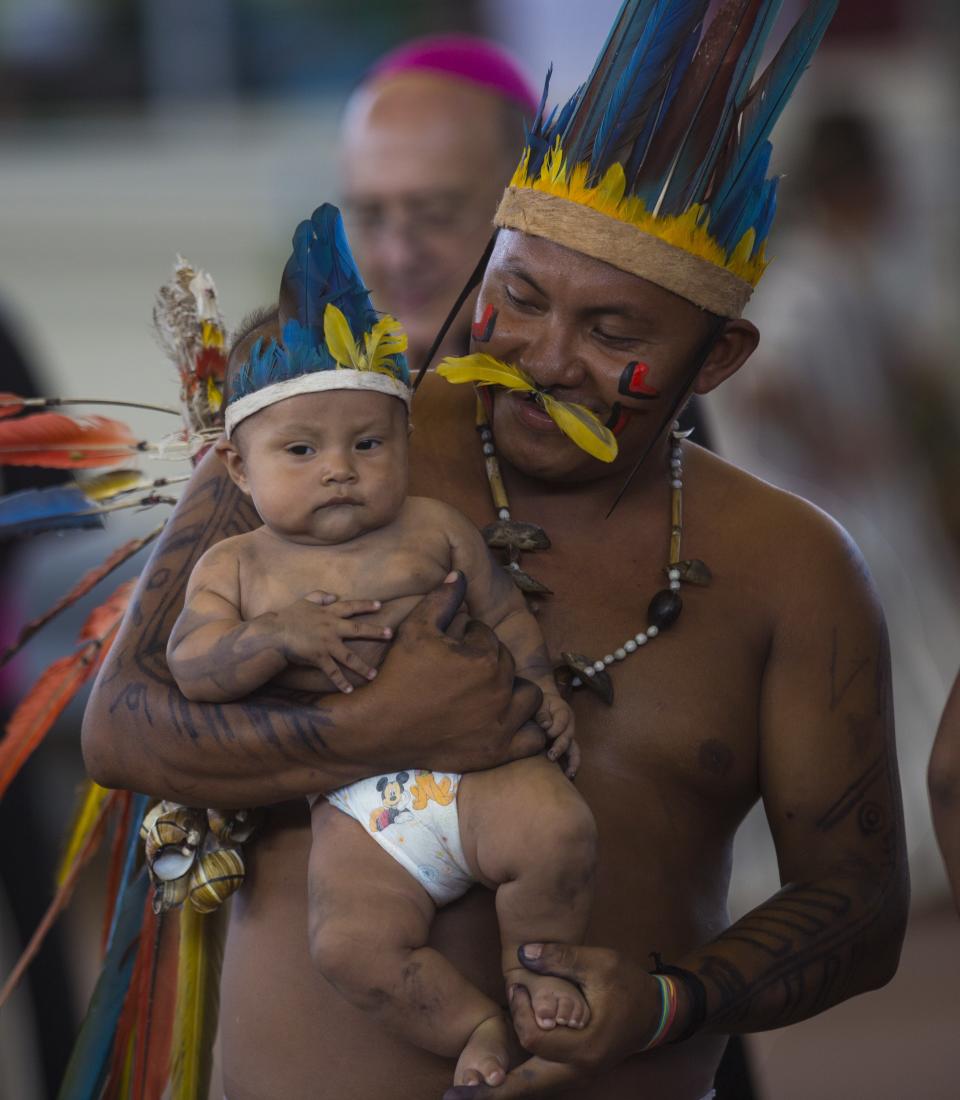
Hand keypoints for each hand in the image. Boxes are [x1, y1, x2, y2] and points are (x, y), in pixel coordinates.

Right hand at [279, 591, 392, 692]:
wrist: (275, 632)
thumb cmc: (289, 616)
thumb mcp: (304, 600)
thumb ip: (320, 595)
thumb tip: (335, 594)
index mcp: (329, 613)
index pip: (351, 606)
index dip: (366, 605)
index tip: (380, 605)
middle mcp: (331, 628)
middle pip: (358, 629)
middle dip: (376, 631)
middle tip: (390, 634)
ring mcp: (326, 644)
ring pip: (349, 657)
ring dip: (362, 667)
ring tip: (374, 674)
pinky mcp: (319, 658)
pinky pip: (332, 672)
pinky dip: (341, 682)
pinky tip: (349, 690)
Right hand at [365, 572, 545, 772]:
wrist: (379, 727)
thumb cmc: (398, 675)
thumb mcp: (416, 628)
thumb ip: (443, 599)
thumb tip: (461, 575)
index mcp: (485, 659)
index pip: (489, 638)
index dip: (471, 638)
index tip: (454, 647)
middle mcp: (500, 691)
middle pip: (509, 666)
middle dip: (491, 662)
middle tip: (466, 670)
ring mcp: (502, 724)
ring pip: (530, 698)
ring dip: (516, 691)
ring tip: (492, 692)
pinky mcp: (498, 752)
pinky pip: (533, 739)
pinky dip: (527, 730)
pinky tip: (510, 721)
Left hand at [444, 944, 664, 1096]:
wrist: (656, 1013)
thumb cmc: (628, 985)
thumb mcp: (599, 962)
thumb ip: (561, 958)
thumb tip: (522, 953)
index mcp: (585, 1045)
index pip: (536, 1037)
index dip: (520, 1010)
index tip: (517, 987)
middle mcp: (578, 1069)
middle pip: (525, 1086)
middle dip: (490, 1092)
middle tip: (452, 1095)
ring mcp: (576, 1075)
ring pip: (531, 1090)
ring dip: (499, 1092)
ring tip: (463, 1096)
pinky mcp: (572, 1072)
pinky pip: (538, 1084)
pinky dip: (515, 1085)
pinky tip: (492, 1085)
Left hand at [538, 695, 578, 778]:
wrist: (543, 705)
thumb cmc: (539, 704)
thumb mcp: (539, 703)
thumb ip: (541, 714)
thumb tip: (545, 726)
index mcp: (564, 712)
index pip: (562, 722)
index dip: (554, 729)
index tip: (545, 732)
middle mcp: (569, 726)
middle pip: (568, 738)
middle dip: (560, 747)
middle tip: (551, 757)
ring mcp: (568, 737)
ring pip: (575, 751)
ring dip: (573, 763)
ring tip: (569, 774)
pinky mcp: (565, 747)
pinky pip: (570, 758)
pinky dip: (570, 767)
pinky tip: (567, 777)